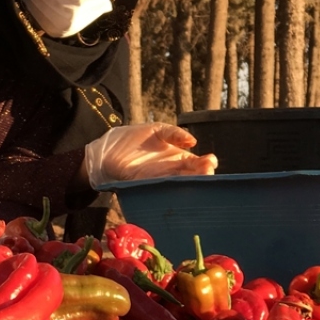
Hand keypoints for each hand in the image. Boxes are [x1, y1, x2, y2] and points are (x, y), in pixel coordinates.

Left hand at [83, 122, 217, 187]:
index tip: (211, 161)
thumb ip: (173, 133)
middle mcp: (172, 170)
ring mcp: (160, 179)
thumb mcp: (157, 130)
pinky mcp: (147, 185)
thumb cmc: (134, 139)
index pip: (198, 163)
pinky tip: (181, 186)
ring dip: (191, 182)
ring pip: (181, 183)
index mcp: (178, 156)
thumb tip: (193, 141)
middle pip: (193, 175)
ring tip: (201, 178)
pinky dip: (172, 188)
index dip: (207, 163)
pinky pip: (163, 188)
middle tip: (208, 170)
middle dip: (203, 174)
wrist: (109, 149)